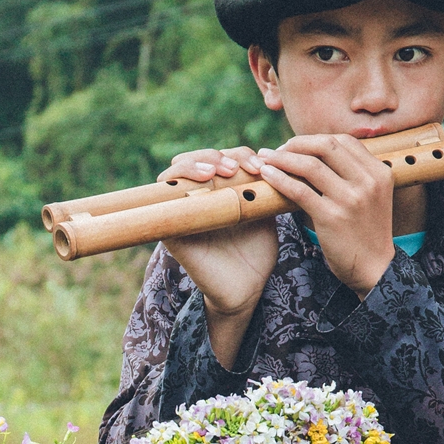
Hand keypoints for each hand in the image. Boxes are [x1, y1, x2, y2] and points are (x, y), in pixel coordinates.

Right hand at [156, 150, 274, 345]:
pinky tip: (204, 181)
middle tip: (241, 167)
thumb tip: (280, 155)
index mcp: (220, 188)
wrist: (246, 288)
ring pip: (178, 169)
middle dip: (220, 155)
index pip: (223, 157)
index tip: (262, 167)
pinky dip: (180, 180)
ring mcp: (181, 208)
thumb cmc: (256, 251)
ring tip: (222, 170)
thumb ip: (266, 185)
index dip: (241, 155)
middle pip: (198, 157)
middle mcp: (198, 194)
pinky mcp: (170, 225)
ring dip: (199, 162)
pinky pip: (163, 195)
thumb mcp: (264, 211)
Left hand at [255, 133, 395, 295]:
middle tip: (276, 150)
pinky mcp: (332, 217)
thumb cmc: (365, 232)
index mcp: (379, 171)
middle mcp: (368, 181)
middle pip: (326, 146)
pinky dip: (280, 179)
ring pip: (310, 165)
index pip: (343, 141)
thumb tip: (315, 155)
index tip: (294, 146)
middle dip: (296, 143)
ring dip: (282, 158)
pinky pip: (300, 190)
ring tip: (264, 159)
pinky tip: (267, 176)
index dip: (314, 139)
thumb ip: (352, 175)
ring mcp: (351, 198)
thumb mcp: (370, 196)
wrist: (374, 269)